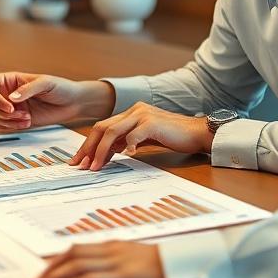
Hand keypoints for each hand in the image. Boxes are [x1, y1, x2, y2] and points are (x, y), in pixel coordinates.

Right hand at [0, 72, 114, 130]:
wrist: (72, 103)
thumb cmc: (60, 88)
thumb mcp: (45, 83)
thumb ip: (28, 89)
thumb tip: (11, 98)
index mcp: (11, 80)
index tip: (9, 106)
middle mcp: (8, 93)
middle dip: (2, 112)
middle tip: (20, 114)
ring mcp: (10, 107)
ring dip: (6, 121)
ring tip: (25, 119)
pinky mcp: (15, 119)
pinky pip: (0, 125)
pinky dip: (9, 127)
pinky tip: (25, 123)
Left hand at [29, 242, 167, 277]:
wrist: (183, 264)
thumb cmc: (163, 264)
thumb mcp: (135, 258)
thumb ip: (116, 261)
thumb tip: (98, 272)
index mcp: (113, 245)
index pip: (77, 249)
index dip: (57, 260)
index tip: (43, 270)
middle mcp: (110, 250)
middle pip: (71, 255)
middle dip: (49, 269)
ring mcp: (115, 262)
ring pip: (75, 266)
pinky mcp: (121, 277)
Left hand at [70, 102, 210, 169]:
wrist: (197, 132)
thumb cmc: (173, 137)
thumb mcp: (144, 138)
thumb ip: (126, 141)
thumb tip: (107, 153)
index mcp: (130, 113)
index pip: (102, 127)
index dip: (88, 144)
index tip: (79, 160)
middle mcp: (133, 111)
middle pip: (102, 128)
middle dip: (88, 148)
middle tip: (80, 165)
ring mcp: (142, 115)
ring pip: (112, 132)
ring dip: (101, 151)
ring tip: (96, 167)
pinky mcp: (152, 123)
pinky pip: (133, 135)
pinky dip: (127, 147)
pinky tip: (125, 157)